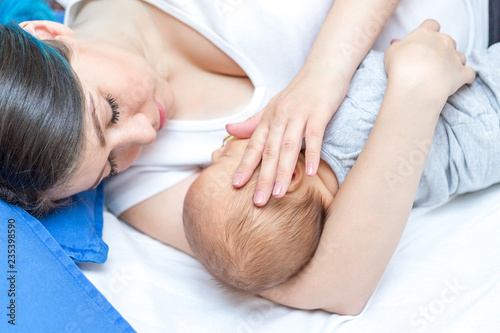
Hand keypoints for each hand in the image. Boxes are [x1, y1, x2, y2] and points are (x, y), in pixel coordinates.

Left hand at [226, 66, 347, 205]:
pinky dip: (313, 154)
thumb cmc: (299, 91)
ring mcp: (300, 114)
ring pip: (289, 147)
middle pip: (270, 151)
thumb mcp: (273, 106)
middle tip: (258, 201)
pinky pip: (314, 136)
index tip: (236, 185)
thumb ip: (252, 122)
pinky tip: (309, 173)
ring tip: (278, 194)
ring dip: (283, 172)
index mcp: (269, 118)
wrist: (324, 67)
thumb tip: (228, 131)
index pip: (254, 146)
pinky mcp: (319, 112)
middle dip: (263, 178)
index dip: (245, 166)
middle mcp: (280, 116)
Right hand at [384, 20, 475, 102]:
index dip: (428, 32)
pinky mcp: (461, 73)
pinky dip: (466, 77)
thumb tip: (399, 44)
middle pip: (447, 40)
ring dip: (454, 62)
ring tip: (443, 73)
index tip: (423, 41)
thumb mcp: (391, 52)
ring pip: (460, 55)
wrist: (414, 86)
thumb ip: (397, 46)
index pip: (431, 25)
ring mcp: (454, 57)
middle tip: (430, 61)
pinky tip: (462, 82)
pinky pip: (469, 74)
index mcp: (426, 33)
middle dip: (441, 49)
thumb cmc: (400, 68)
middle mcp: (444, 41)